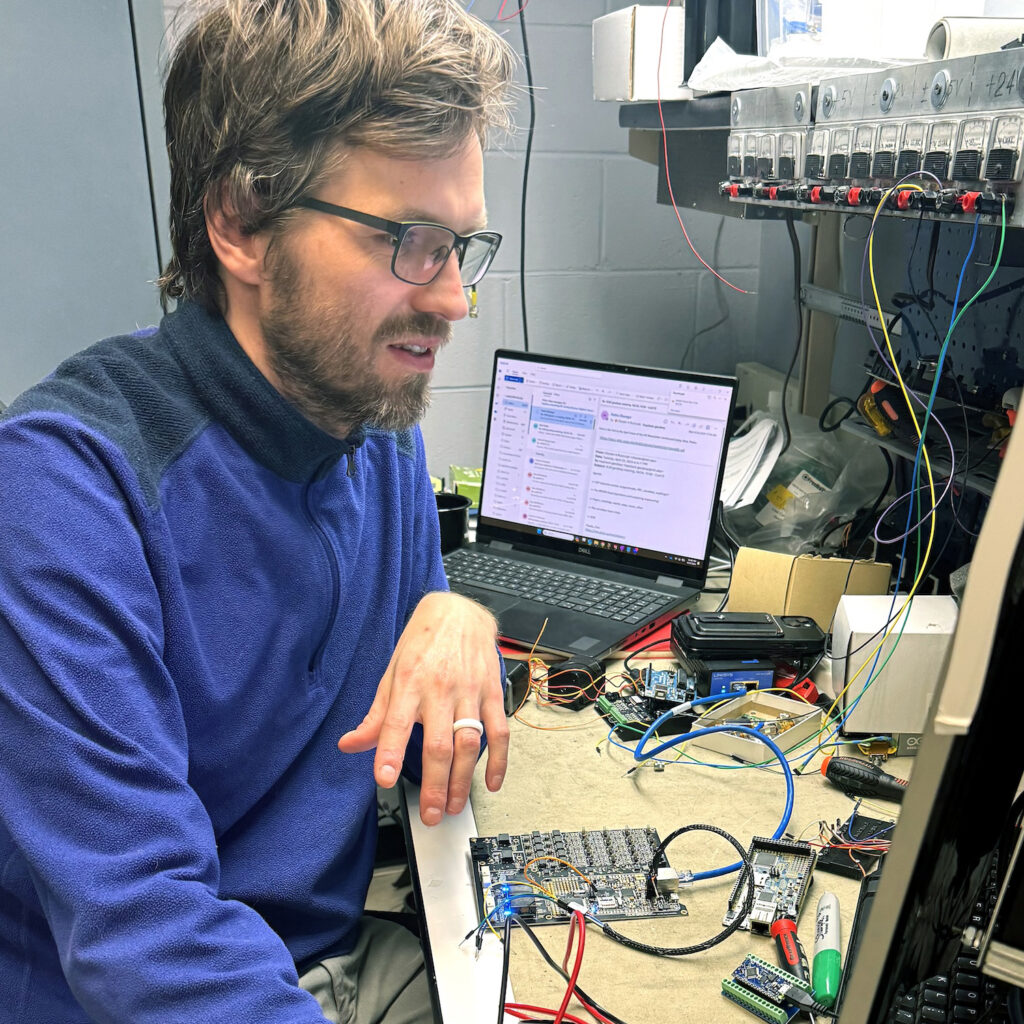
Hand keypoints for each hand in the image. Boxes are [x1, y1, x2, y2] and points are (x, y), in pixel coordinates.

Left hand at [337, 591, 507, 825]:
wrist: (459, 612)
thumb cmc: (422, 643)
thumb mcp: (391, 672)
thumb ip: (376, 715)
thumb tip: (349, 744)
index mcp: (409, 682)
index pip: (396, 722)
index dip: (390, 752)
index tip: (385, 779)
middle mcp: (440, 688)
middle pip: (439, 744)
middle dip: (435, 785)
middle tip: (430, 815)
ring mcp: (470, 691)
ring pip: (469, 742)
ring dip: (462, 779)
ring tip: (453, 806)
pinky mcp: (492, 692)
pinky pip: (499, 730)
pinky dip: (499, 759)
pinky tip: (490, 782)